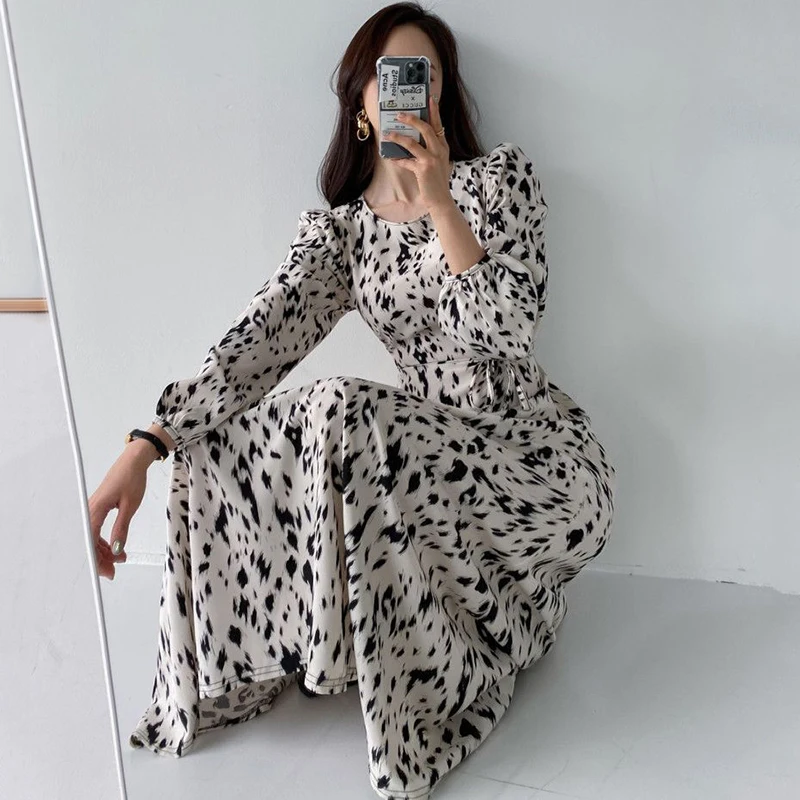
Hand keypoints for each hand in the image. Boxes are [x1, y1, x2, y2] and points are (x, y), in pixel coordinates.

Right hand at [88, 448, 149, 579]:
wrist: (133, 461)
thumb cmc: (131, 478)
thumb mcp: (130, 506)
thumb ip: (121, 528)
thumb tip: (117, 549)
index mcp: (95, 510)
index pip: (90, 541)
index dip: (96, 559)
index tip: (106, 571)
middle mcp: (90, 511)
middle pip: (88, 542)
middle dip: (99, 558)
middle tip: (113, 571)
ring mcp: (93, 510)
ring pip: (92, 537)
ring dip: (104, 551)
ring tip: (120, 559)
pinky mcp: (98, 509)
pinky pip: (97, 529)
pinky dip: (105, 541)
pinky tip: (116, 548)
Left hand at [383, 94, 452, 212]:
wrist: (441, 200)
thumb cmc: (437, 182)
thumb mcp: (437, 163)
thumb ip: (429, 151)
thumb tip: (412, 141)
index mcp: (443, 147)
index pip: (439, 125)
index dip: (435, 111)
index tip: (430, 98)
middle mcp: (439, 150)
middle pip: (426, 128)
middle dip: (413, 119)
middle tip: (400, 114)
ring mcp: (432, 160)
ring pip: (413, 143)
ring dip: (398, 137)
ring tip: (388, 134)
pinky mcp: (423, 169)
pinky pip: (406, 161)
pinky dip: (397, 159)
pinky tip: (389, 157)